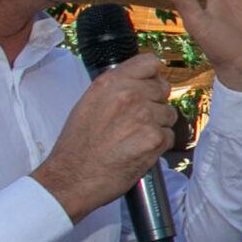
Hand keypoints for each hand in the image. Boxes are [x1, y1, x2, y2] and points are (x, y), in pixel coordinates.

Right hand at [35, 53, 174, 221]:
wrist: (71, 178)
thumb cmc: (78, 143)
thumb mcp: (90, 102)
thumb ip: (117, 87)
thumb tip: (145, 80)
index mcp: (111, 82)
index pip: (150, 62)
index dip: (152, 77)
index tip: (147, 88)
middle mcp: (129, 94)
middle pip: (163, 89)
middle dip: (155, 105)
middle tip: (134, 123)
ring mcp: (143, 116)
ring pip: (169, 114)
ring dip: (157, 126)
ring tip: (133, 139)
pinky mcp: (153, 139)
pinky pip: (170, 136)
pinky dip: (158, 146)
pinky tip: (138, 151)